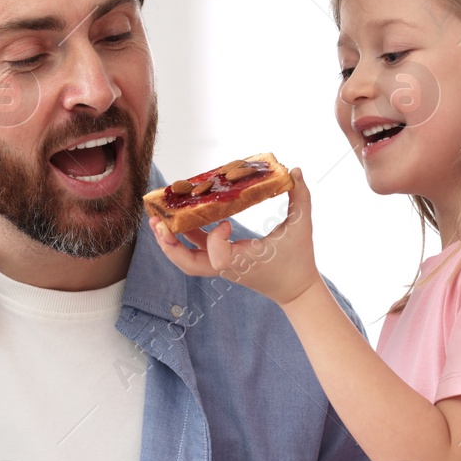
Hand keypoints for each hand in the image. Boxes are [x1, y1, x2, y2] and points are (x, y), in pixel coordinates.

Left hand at [150, 169, 319, 306]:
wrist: (296, 289)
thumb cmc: (299, 259)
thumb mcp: (302, 226)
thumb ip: (301, 198)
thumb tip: (296, 170)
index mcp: (244, 262)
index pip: (217, 257)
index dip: (215, 238)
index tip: (226, 223)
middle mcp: (228, 267)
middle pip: (188, 264)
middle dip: (170, 245)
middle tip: (158, 223)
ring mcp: (222, 267)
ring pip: (187, 260)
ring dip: (171, 242)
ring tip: (158, 221)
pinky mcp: (222, 263)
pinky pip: (196, 251)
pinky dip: (185, 237)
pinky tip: (180, 218)